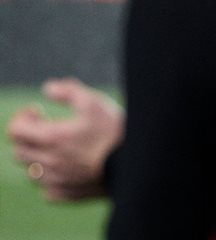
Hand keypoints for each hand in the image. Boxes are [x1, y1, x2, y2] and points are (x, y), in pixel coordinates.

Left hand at [7, 77, 124, 200]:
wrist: (133, 163)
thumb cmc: (114, 131)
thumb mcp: (94, 102)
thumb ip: (69, 91)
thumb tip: (48, 88)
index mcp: (52, 138)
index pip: (15, 130)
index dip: (23, 117)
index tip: (39, 111)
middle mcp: (48, 162)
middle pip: (19, 151)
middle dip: (29, 137)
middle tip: (48, 128)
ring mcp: (56, 180)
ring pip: (31, 171)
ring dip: (38, 158)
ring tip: (59, 148)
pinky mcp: (65, 194)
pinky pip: (46, 189)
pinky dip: (50, 179)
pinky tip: (66, 169)